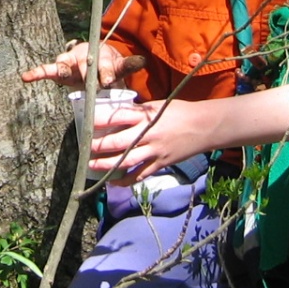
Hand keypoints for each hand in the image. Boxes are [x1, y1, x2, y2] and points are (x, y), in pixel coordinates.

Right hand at [21, 42, 137, 88]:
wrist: (94, 64)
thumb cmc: (108, 65)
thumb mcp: (119, 66)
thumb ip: (128, 65)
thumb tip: (143, 60)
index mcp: (99, 53)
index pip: (102, 62)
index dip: (105, 71)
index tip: (108, 81)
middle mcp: (82, 54)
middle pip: (83, 63)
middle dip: (88, 73)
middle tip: (93, 84)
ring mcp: (69, 61)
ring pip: (64, 62)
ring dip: (65, 68)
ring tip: (64, 73)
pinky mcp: (59, 71)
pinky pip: (46, 70)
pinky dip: (37, 73)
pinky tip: (26, 77)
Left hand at [88, 99, 205, 183]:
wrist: (204, 126)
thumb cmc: (179, 111)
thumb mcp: (157, 105)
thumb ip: (137, 111)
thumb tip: (116, 113)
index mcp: (146, 116)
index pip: (118, 116)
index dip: (100, 120)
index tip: (86, 122)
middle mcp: (148, 134)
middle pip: (118, 142)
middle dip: (98, 147)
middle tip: (84, 148)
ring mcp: (154, 150)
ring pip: (126, 161)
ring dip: (106, 165)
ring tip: (91, 166)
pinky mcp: (160, 163)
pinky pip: (140, 174)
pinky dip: (126, 180)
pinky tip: (114, 182)